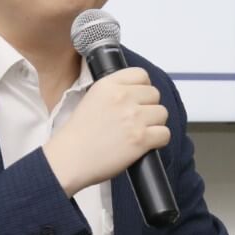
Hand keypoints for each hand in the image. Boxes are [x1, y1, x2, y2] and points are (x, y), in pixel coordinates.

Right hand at [43, 67, 170, 196]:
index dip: (143, 87)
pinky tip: (145, 144)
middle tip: (137, 120)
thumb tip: (137, 95)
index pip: (141, 74)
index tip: (138, 98)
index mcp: (109, 85)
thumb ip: (114, 92)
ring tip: (140, 133)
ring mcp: (133, 118)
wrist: (69, 159)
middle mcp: (123, 97)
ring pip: (162, 113)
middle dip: (149, 107)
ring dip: (155, 124)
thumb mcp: (92, 99)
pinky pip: (165, 134)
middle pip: (155, 94)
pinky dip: (158, 140)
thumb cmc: (77, 135)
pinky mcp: (141, 138)